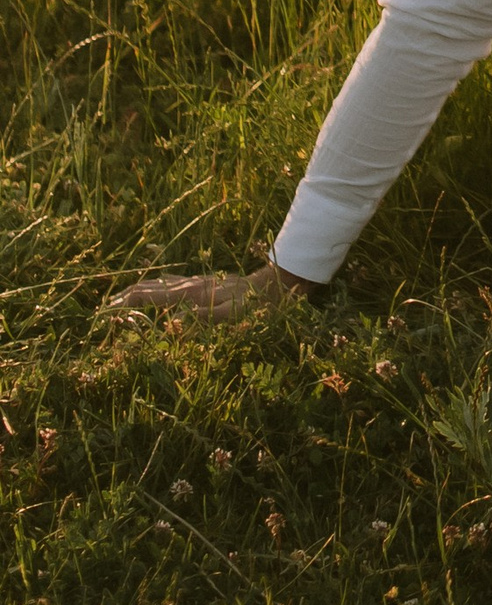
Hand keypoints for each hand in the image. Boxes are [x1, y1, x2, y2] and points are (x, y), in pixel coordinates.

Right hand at [110, 261, 311, 324]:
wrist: (277, 287)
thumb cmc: (257, 308)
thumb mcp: (233, 318)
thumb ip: (205, 318)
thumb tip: (174, 321)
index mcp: (189, 294)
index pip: (147, 296)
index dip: (123, 304)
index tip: (102, 314)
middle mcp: (188, 285)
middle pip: (147, 287)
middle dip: (123, 297)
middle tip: (102, 311)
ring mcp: (195, 283)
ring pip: (157, 283)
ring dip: (136, 292)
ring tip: (119, 303)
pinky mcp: (203, 285)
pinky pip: (170, 285)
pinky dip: (153, 290)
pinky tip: (154, 293)